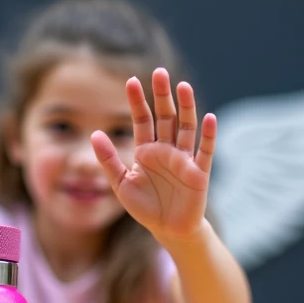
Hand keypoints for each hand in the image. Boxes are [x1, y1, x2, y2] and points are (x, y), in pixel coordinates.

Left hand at [90, 68, 215, 240]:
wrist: (168, 230)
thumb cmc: (145, 207)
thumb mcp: (120, 184)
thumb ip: (108, 160)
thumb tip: (94, 134)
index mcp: (146, 150)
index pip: (142, 119)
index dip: (138, 101)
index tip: (131, 81)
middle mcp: (166, 149)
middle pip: (165, 116)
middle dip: (162, 95)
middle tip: (160, 72)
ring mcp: (184, 158)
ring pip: (186, 127)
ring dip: (186, 107)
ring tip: (183, 86)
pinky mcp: (199, 172)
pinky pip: (205, 151)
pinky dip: (208, 135)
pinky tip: (209, 118)